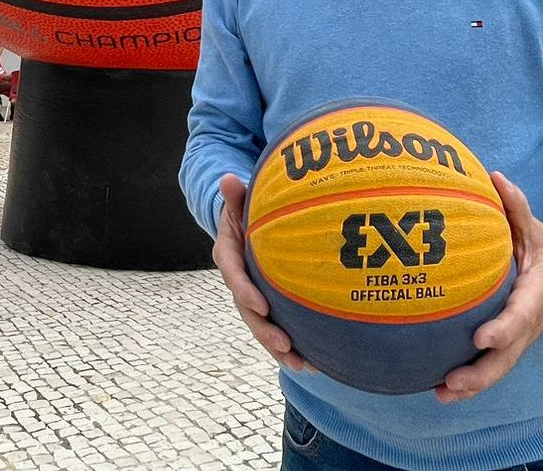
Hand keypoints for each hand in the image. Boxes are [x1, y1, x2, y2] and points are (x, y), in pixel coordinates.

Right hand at [210, 173, 308, 372]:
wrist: (246, 229)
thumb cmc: (246, 212)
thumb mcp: (239, 203)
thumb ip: (235, 196)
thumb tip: (228, 179)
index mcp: (229, 257)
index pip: (234, 277)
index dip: (246, 293)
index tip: (261, 305)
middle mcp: (239, 283)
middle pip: (248, 312)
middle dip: (265, 331)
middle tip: (285, 343)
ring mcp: (253, 298)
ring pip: (263, 328)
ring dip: (280, 348)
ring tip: (301, 364)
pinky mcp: (268, 308)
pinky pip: (278, 329)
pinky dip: (294, 349)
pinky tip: (314, 364)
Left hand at [434, 171, 542, 403]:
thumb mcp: (535, 228)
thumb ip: (517, 207)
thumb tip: (496, 178)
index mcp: (535, 296)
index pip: (520, 317)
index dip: (503, 330)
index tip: (481, 338)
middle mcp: (528, 325)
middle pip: (507, 357)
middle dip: (481, 373)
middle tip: (452, 380)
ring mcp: (519, 341)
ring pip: (498, 370)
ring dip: (472, 386)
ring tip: (441, 393)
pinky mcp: (508, 347)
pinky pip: (490, 368)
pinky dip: (469, 383)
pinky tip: (439, 389)